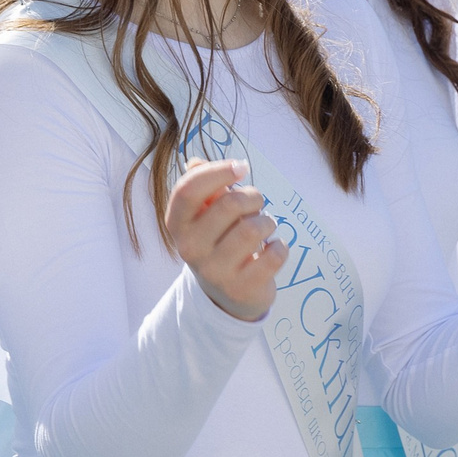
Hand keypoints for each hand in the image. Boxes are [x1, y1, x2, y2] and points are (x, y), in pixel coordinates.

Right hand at [165, 159, 284, 321]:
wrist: (227, 293)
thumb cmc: (219, 240)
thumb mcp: (206, 214)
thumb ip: (203, 186)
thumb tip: (196, 162)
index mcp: (177, 225)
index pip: (188, 190)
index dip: (217, 171)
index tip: (241, 166)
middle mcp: (190, 248)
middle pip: (230, 203)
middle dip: (253, 196)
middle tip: (257, 203)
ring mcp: (214, 271)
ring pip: (253, 228)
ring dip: (267, 221)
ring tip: (264, 226)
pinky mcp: (241, 288)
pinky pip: (273, 255)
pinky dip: (280, 247)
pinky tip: (273, 248)